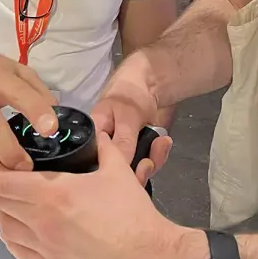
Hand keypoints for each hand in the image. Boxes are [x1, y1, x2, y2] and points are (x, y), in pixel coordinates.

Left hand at [0, 130, 193, 258]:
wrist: (148, 258)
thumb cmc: (133, 214)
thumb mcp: (119, 170)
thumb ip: (104, 147)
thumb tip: (98, 133)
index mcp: (53, 193)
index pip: (1, 180)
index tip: (1, 160)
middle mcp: (41, 221)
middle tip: (7, 176)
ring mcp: (44, 247)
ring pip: (4, 228)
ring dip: (3, 212)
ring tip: (13, 201)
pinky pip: (17, 252)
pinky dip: (12, 238)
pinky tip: (18, 229)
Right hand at [91, 51, 169, 172]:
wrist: (152, 81)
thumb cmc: (130, 91)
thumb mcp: (127, 115)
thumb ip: (123, 142)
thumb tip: (120, 169)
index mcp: (94, 138)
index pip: (93, 165)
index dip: (108, 176)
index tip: (126, 177)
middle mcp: (106, 148)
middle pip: (116, 173)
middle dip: (136, 172)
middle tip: (147, 163)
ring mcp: (125, 150)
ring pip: (135, 170)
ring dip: (151, 162)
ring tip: (160, 145)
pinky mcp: (140, 150)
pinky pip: (148, 163)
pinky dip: (158, 155)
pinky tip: (164, 142)